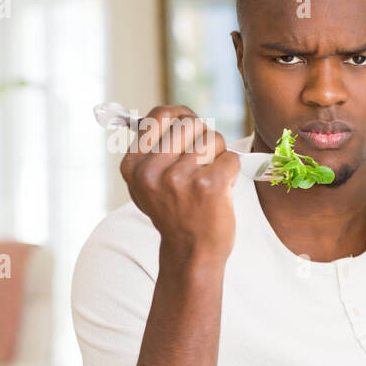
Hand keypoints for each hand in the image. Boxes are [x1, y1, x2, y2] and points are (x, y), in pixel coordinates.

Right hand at [120, 105, 239, 266]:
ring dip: (220, 154)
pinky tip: (223, 187)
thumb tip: (171, 113)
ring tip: (213, 175)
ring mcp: (179, 178)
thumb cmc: (177, 214)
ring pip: (213, 138)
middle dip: (205, 137)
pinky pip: (231, 157)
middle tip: (206, 160)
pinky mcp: (208, 186)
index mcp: (133, 165)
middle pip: (190, 124)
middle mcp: (152, 170)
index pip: (159, 116)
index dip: (182, 114)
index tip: (191, 124)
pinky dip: (232, 170)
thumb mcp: (148, 185)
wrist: (192, 253)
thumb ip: (153, 151)